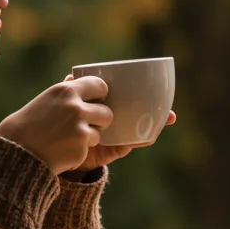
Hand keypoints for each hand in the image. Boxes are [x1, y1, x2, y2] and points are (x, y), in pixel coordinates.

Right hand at [0, 76, 120, 176]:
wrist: (15, 152)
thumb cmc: (27, 126)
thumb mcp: (44, 101)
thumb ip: (64, 93)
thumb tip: (73, 78)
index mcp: (65, 91)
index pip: (100, 85)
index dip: (100, 95)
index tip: (98, 100)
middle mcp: (75, 107)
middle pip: (107, 112)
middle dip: (100, 121)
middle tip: (87, 124)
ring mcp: (79, 128)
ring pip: (100, 132)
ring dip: (90, 137)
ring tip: (68, 138)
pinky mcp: (80, 147)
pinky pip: (89, 148)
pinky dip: (80, 150)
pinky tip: (62, 149)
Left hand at [55, 77, 176, 178]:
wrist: (59, 153)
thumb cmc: (64, 126)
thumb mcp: (68, 107)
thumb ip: (72, 92)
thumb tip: (71, 76)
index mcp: (107, 106)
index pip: (127, 96)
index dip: (142, 90)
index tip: (155, 82)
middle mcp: (116, 119)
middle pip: (140, 110)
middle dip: (157, 106)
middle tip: (167, 100)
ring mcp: (119, 134)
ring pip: (142, 126)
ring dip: (157, 122)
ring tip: (169, 117)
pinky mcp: (116, 149)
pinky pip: (132, 143)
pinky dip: (143, 140)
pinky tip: (151, 136)